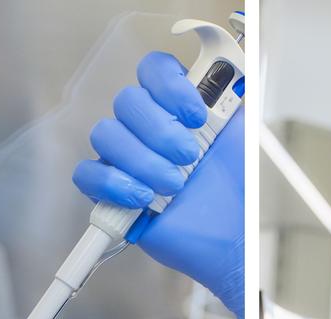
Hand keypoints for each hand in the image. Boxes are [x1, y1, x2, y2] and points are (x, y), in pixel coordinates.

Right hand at [73, 51, 243, 318]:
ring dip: (143, 161)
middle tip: (189, 158)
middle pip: (126, 101)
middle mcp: (149, 129)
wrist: (232, 239)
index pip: (152, 70)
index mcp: (177, 108)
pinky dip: (114, 184)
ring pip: (105, 135)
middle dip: (160, 131)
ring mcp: (128, 159)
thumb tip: (221, 68)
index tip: (197, 115)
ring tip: (174, 186)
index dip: (169, 86)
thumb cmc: (239, 193)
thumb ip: (229, 96)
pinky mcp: (112, 192)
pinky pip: (87, 174)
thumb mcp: (243, 136)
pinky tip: (144, 198)